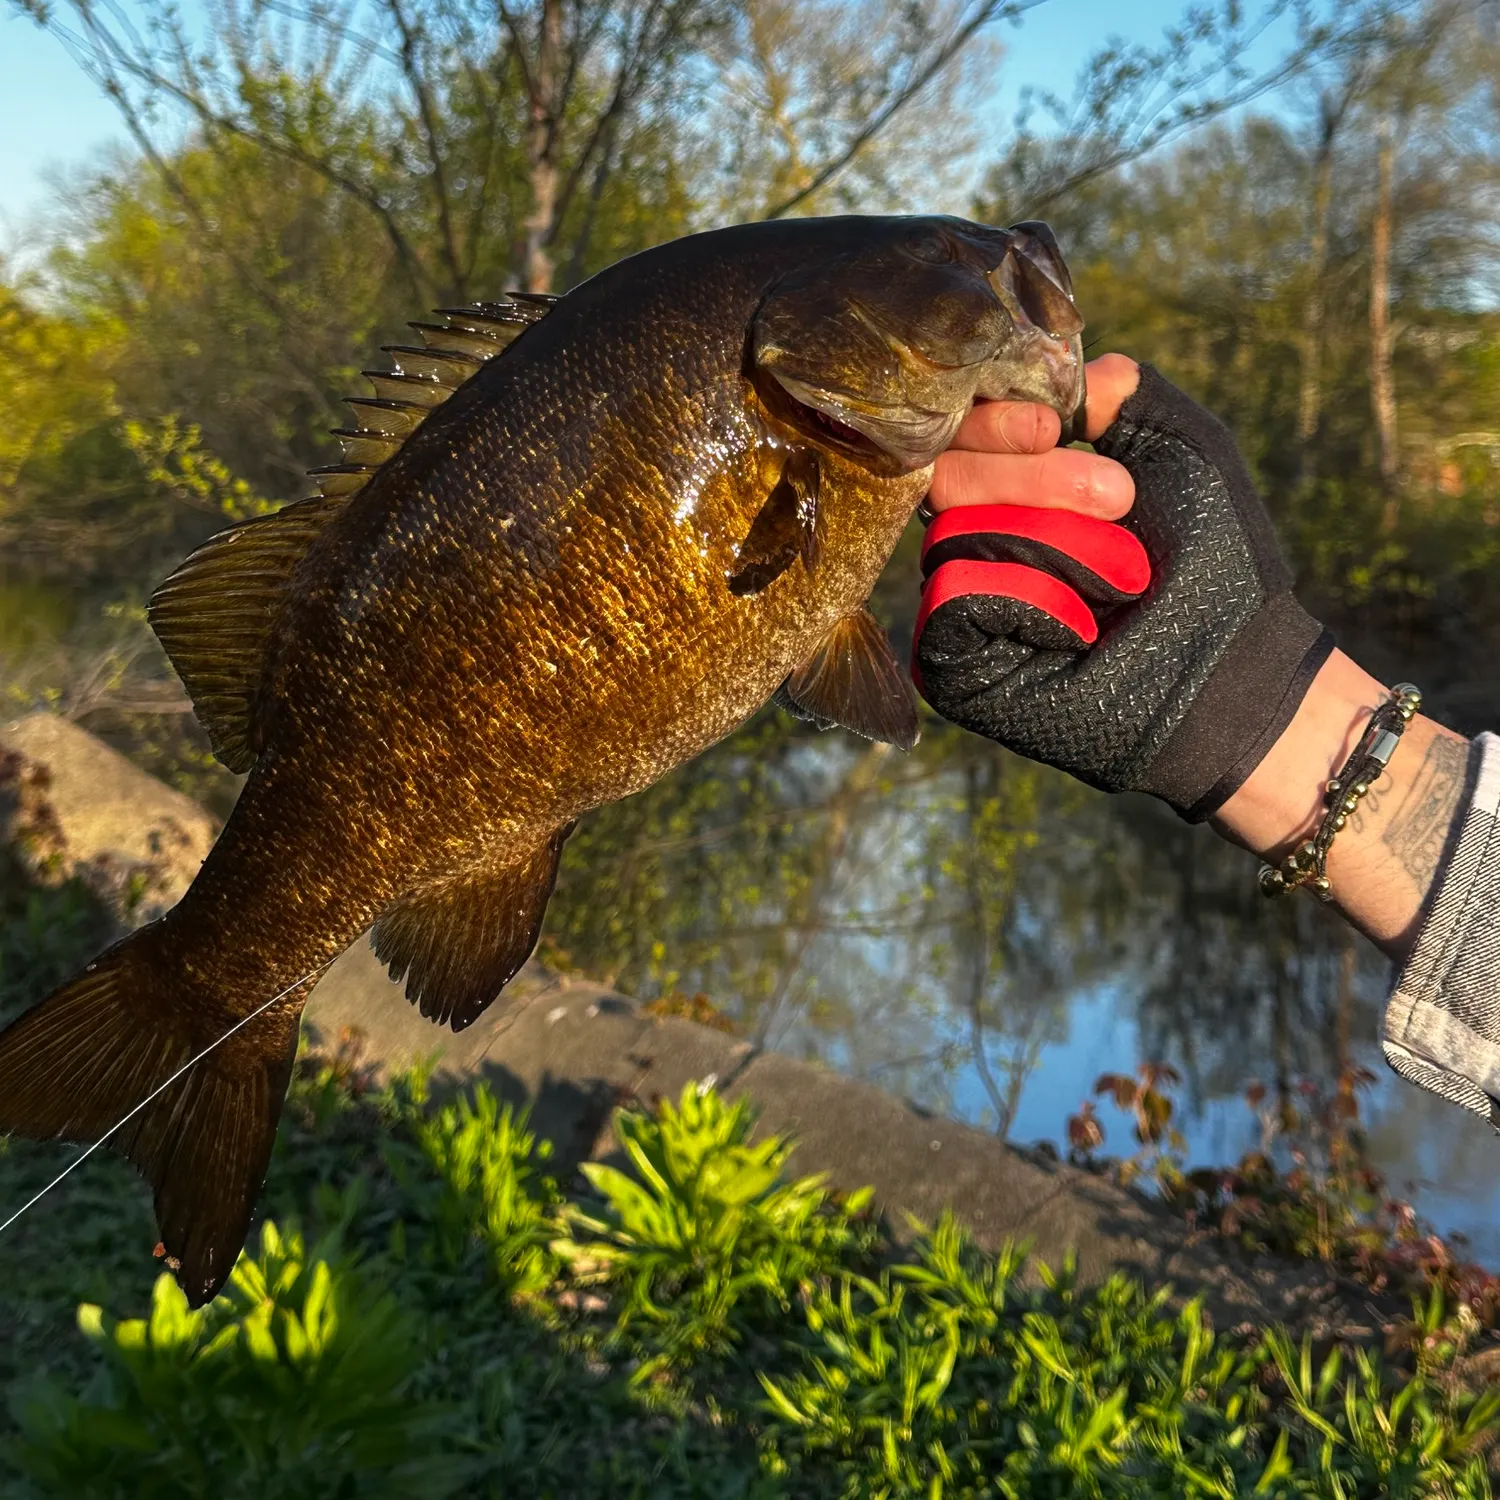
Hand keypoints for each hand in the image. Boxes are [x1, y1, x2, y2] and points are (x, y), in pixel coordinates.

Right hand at [916, 358, 1333, 820]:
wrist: (1234, 672)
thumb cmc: (1216, 563)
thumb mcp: (1182, 447)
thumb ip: (1120, 391)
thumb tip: (1051, 371)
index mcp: (1014, 488)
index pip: (957, 431)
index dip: (992, 415)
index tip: (1054, 425)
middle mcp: (975, 540)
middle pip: (943, 473)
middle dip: (1033, 476)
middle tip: (1118, 500)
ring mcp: (958, 602)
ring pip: (950, 531)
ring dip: (1048, 537)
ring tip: (1120, 571)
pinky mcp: (952, 663)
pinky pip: (951, 596)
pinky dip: (1021, 596)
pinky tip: (1075, 623)